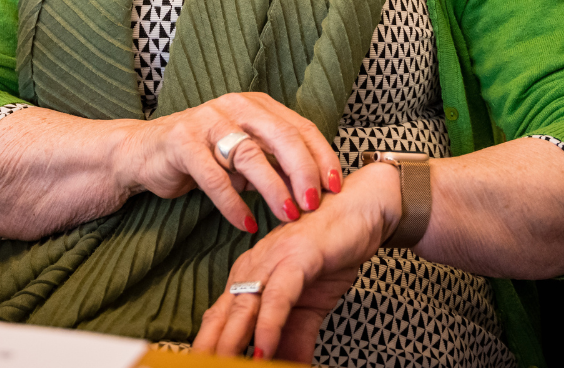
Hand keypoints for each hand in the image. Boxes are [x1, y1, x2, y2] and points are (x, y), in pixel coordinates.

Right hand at [115, 92, 343, 233]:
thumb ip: (275, 166)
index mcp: (256, 105)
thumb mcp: (244, 157)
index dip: (322, 156)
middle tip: (314, 203)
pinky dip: (233, 204)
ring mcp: (206, 121)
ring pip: (250, 155)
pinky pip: (214, 176)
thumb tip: (316, 190)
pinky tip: (247, 224)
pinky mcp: (182, 142)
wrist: (144, 153)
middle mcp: (234, 106)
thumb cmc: (202, 156)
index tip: (335, 187)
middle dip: (303, 172)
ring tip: (287, 215)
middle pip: (281, 136)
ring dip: (273, 188)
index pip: (300, 127)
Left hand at [193, 162, 401, 361]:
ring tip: (223, 367)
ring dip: (231, 344)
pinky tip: (264, 350)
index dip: (208, 346)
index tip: (203, 366)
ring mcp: (272, 262)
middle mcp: (252, 269)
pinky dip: (269, 326)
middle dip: (209, 349)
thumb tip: (282, 366)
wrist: (361, 210)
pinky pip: (278, 297)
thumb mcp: (308, 306)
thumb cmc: (331, 252)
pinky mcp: (297, 258)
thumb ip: (294, 339)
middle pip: (221, 318)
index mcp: (249, 279)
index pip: (219, 320)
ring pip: (244, 308)